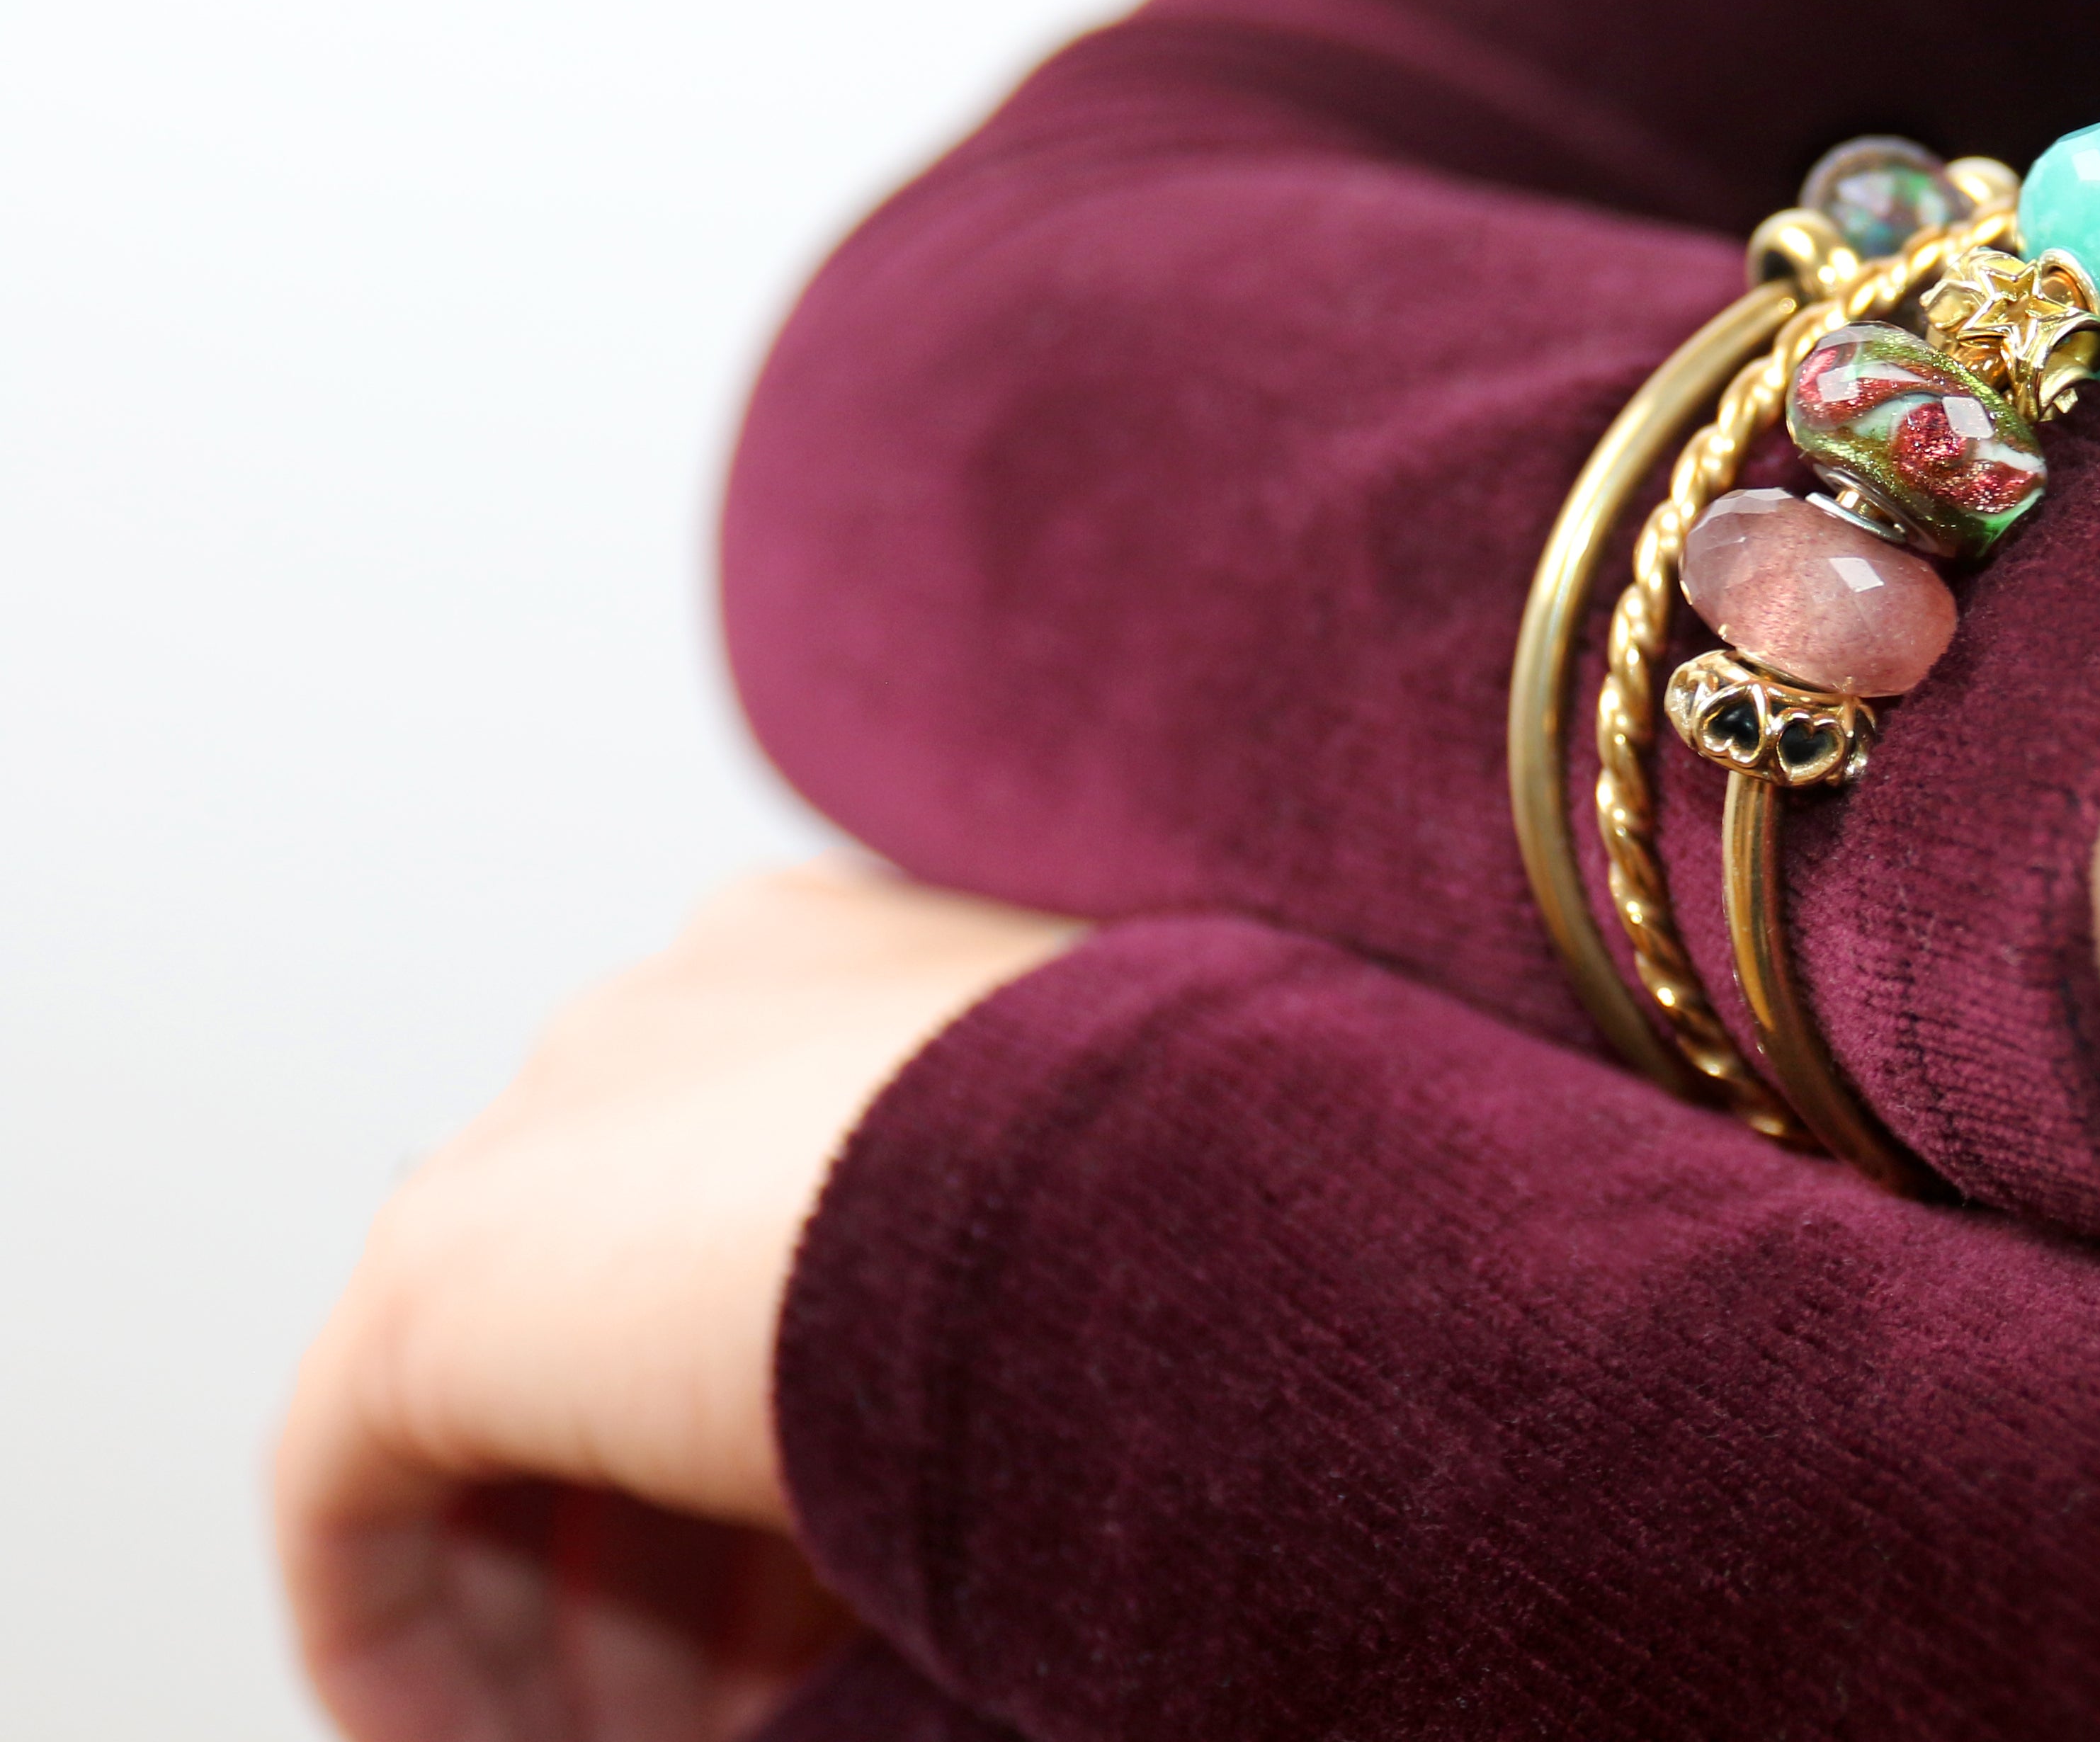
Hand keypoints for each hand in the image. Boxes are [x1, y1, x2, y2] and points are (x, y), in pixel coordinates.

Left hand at [276, 861, 1079, 1741]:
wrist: (1156, 1200)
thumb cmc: (1215, 1220)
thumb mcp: (1116, 1231)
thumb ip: (1021, 1276)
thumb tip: (1025, 1435)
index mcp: (836, 967)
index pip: (755, 1205)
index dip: (786, 1431)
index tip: (846, 1596)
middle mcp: (673, 1009)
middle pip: (620, 1314)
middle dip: (681, 1546)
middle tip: (764, 1701)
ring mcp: (539, 1125)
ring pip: (495, 1410)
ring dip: (576, 1608)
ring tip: (683, 1740)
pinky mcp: (435, 1282)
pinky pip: (352, 1497)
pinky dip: (407, 1639)